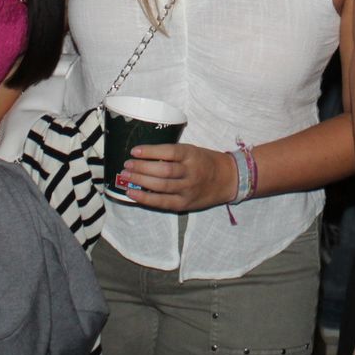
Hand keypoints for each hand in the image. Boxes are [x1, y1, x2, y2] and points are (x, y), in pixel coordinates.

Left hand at [118, 142, 236, 212]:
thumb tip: (145, 156)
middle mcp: (191, 172)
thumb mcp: (193, 151)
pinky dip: (145, 198)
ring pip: (161, 186)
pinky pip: (162, 202)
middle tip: (127, 165)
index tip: (134, 151)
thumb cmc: (206, 162)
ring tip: (126, 176)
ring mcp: (188, 190)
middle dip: (141, 168)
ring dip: (140, 181)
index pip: (170, 152)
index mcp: (192, 155)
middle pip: (163, 171)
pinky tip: (132, 193)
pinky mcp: (185, 204)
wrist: (227, 179)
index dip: (150, 151)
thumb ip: (174, 154)